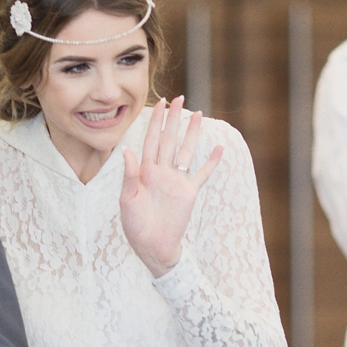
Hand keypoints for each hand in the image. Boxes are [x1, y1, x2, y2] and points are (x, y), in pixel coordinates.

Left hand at [119, 97, 223, 278]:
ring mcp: (177, 181)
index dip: (154, 121)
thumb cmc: (135, 226)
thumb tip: (128, 151)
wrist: (152, 247)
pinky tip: (218, 148)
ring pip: (185, 150)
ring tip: (199, 114)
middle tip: (178, 98)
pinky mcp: (189, 192)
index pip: (150, 140)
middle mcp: (161, 172)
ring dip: (192, 133)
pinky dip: (211, 161)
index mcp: (144, 171)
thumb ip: (129, 176)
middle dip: (173, 119)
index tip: (159, 103)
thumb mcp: (127, 201)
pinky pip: (202, 173)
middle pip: (168, 139)